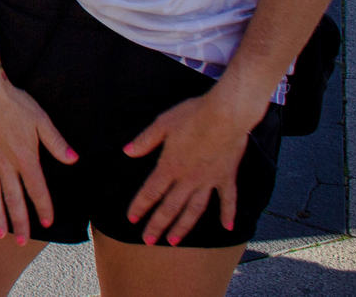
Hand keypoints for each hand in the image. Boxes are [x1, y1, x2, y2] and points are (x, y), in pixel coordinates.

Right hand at [0, 73, 78, 243]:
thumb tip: (74, 159)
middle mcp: (6, 165)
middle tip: (22, 242)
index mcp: (25, 158)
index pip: (37, 190)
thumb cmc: (15, 103)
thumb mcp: (41, 120)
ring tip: (0, 234)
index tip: (47, 223)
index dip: (43, 208)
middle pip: (13, 199)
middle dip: (19, 222)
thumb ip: (57, 142)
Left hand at [122, 87, 261, 243]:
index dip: (140, 206)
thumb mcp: (163, 123)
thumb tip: (127, 151)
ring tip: (174, 241)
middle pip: (170, 207)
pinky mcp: (226, 177)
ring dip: (183, 226)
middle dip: (157, 225)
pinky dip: (228, 214)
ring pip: (194, 210)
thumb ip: (145, 140)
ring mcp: (209, 180)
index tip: (131, 219)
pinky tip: (227, 227)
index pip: (150, 191)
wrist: (226, 114)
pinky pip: (228, 200)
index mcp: (170, 165)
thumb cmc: (193, 115)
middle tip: (148, 241)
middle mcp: (189, 178)